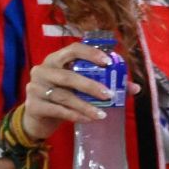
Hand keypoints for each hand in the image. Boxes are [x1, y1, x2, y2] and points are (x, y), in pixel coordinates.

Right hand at [21, 43, 138, 142]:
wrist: (39, 118)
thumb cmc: (65, 96)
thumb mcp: (81, 87)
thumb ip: (106, 83)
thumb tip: (136, 88)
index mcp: (56, 59)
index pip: (73, 49)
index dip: (90, 54)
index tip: (108, 62)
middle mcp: (43, 70)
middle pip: (68, 76)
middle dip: (90, 86)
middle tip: (109, 95)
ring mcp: (35, 88)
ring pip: (64, 96)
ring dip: (85, 106)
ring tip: (102, 114)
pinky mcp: (33, 106)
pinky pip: (57, 110)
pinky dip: (75, 115)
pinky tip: (88, 119)